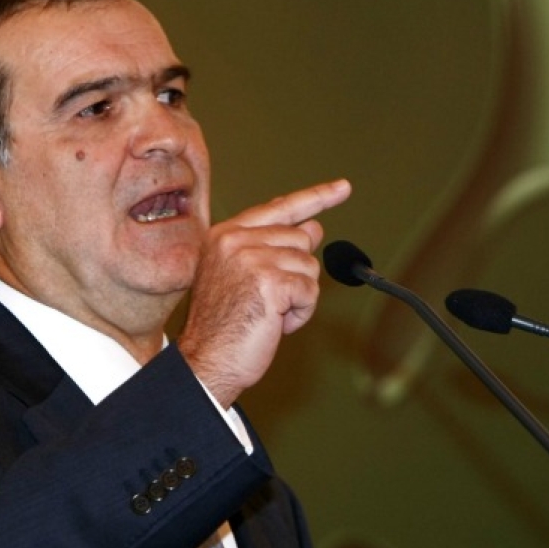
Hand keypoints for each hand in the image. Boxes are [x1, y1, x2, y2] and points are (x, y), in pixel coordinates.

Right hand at [179, 179, 350, 406]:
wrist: (206, 360)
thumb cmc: (223, 325)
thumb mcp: (244, 276)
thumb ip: (273, 248)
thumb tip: (312, 227)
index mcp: (225, 235)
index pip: (279, 208)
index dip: (315, 197)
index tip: (342, 188)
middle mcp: (236, 240)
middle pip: (301, 240)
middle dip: (296, 274)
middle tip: (268, 300)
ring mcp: (252, 258)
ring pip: (309, 266)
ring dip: (298, 296)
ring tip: (268, 313)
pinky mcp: (271, 281)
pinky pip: (310, 290)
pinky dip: (300, 312)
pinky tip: (275, 323)